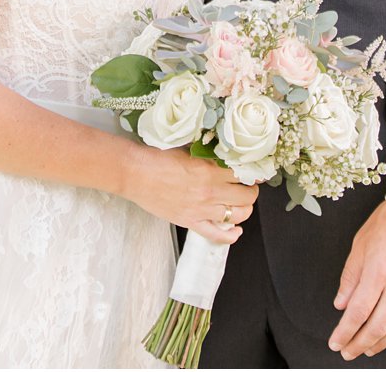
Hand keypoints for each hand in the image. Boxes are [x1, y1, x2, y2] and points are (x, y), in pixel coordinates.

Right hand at [122, 146, 257, 245]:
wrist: (133, 173)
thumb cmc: (155, 158)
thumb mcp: (186, 150)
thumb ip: (207, 156)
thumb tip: (223, 157)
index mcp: (209, 170)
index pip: (243, 174)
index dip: (250, 173)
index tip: (251, 172)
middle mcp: (210, 191)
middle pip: (247, 196)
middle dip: (250, 190)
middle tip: (247, 186)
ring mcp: (202, 210)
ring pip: (238, 215)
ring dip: (243, 209)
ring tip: (240, 203)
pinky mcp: (191, 222)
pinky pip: (218, 235)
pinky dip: (231, 235)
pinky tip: (235, 230)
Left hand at [328, 198, 385, 359]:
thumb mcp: (360, 245)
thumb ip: (350, 277)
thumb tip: (341, 305)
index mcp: (378, 272)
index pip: (358, 312)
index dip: (345, 331)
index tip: (335, 342)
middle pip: (378, 326)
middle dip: (360, 343)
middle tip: (348, 352)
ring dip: (381, 343)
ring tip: (367, 349)